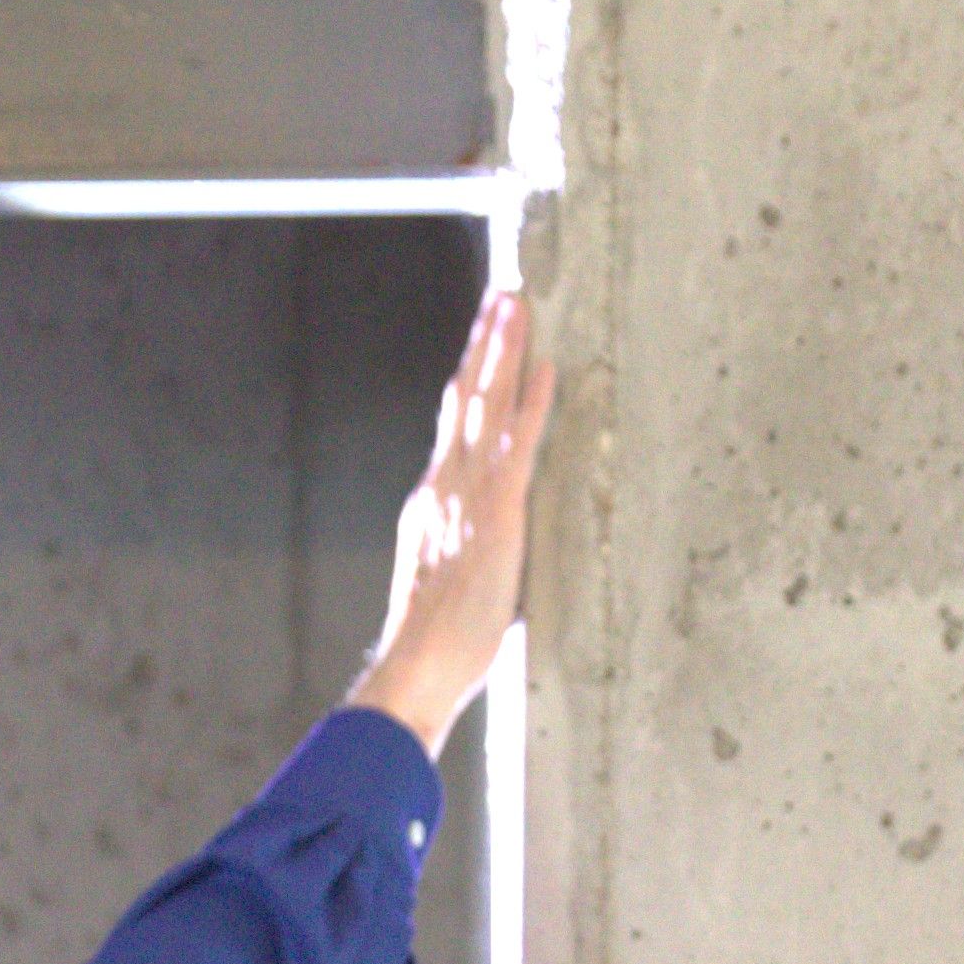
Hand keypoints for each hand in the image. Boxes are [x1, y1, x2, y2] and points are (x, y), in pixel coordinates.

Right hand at [356, 284, 555, 752]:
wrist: (417, 666)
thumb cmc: (431, 648)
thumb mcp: (441, 589)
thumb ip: (458, 560)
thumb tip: (473, 563)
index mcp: (430, 505)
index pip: (449, 430)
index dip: (464, 384)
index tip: (475, 351)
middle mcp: (444, 487)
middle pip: (463, 399)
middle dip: (483, 346)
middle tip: (500, 297)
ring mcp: (469, 495)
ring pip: (486, 405)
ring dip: (504, 350)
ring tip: (516, 303)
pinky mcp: (498, 512)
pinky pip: (518, 443)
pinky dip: (532, 402)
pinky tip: (546, 366)